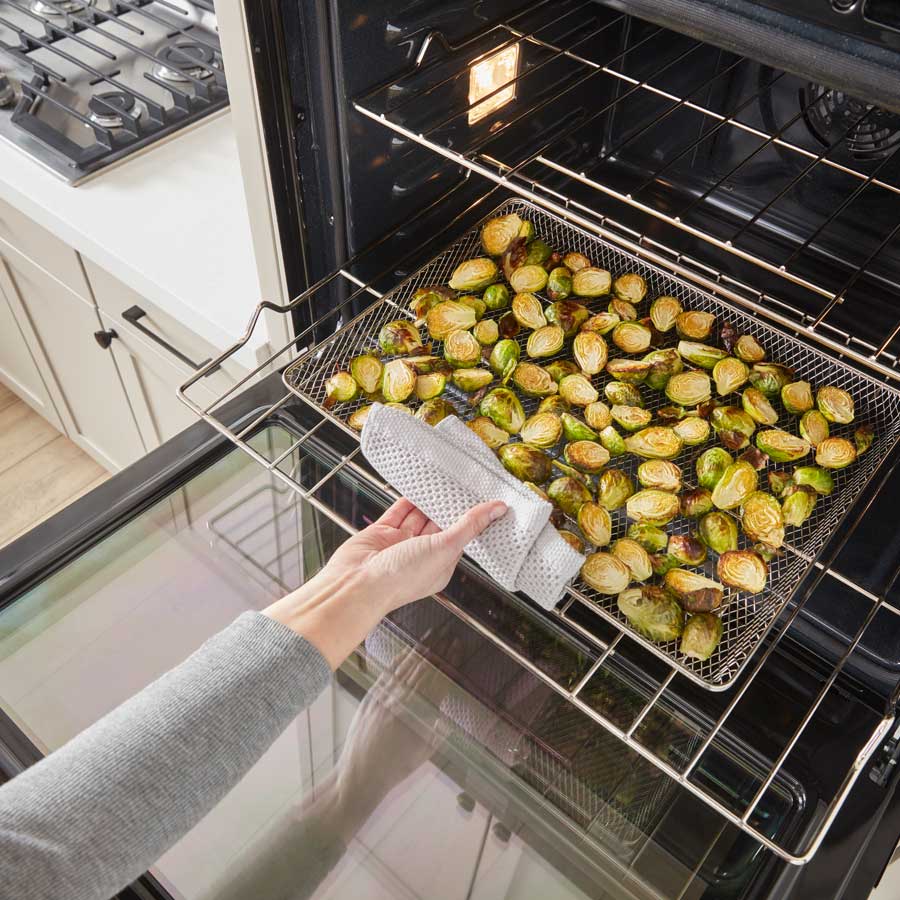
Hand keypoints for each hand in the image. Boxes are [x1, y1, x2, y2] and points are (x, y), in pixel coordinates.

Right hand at [322, 497, 506, 615]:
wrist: (356, 583)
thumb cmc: (400, 578)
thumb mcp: (445, 548)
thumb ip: (470, 526)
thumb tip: (497, 510)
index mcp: (440, 565)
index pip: (461, 538)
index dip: (472, 519)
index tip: (485, 498)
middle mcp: (420, 555)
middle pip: (440, 525)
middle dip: (451, 506)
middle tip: (466, 483)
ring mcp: (400, 543)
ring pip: (419, 516)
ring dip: (430, 500)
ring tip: (445, 478)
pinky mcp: (382, 532)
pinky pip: (398, 511)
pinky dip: (408, 498)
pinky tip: (418, 485)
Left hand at [332, 642, 451, 814]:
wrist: (360, 775)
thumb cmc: (396, 769)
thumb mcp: (424, 754)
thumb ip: (438, 733)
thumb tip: (448, 717)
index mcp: (421, 717)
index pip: (439, 681)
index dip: (449, 662)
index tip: (457, 647)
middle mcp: (404, 703)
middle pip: (425, 670)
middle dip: (438, 650)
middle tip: (448, 632)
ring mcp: (386, 698)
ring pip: (407, 668)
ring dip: (421, 650)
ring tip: (432, 635)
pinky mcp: (371, 697)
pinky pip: (388, 674)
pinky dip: (399, 661)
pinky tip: (408, 650)